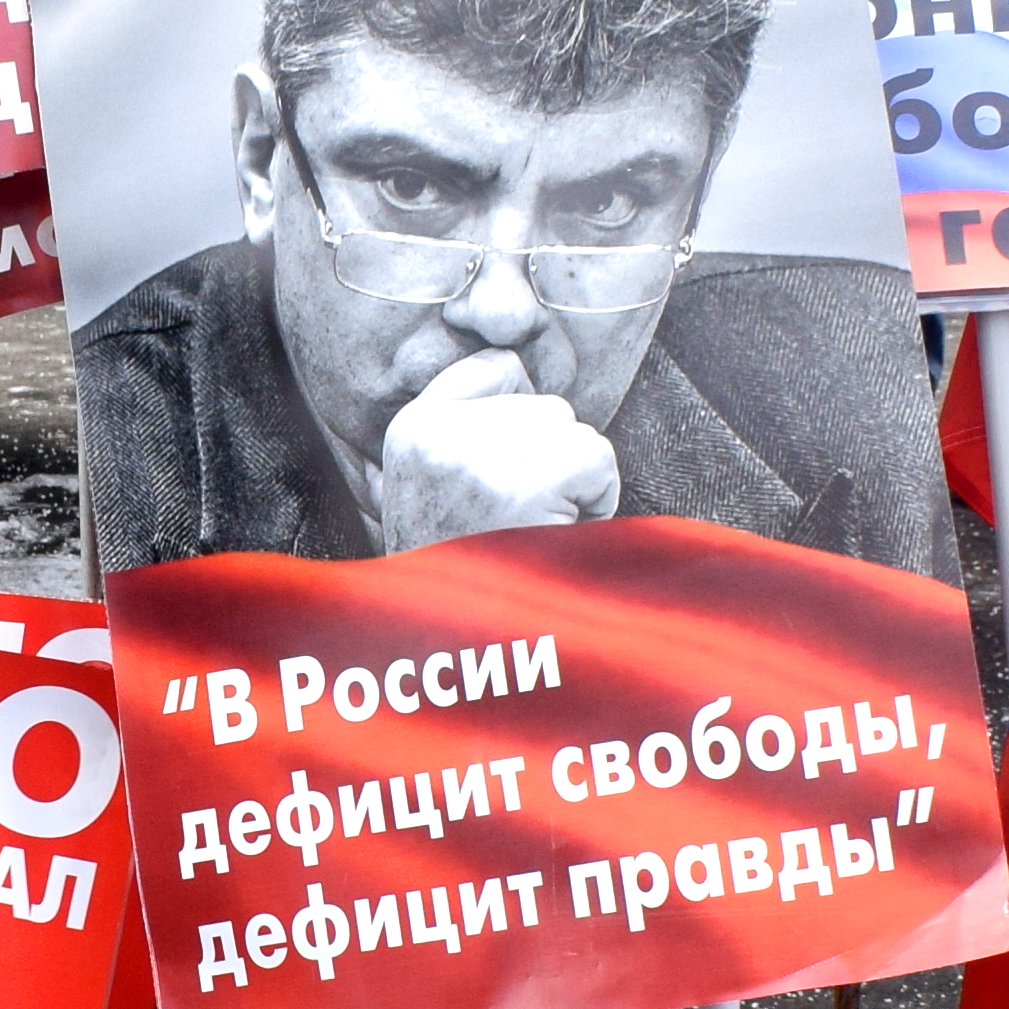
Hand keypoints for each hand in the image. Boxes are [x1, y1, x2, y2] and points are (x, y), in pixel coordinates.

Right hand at [368, 349, 620, 550]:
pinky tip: (559, 534)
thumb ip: (466, 427)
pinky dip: (598, 499)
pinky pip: (597, 458)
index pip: (500, 369)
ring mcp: (477, 457)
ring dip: (575, 483)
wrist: (462, 647)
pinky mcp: (522, 485)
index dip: (524, 423)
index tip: (506, 481)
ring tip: (536, 529)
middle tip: (520, 520)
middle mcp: (436, 434)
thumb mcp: (436, 485)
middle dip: (553, 461)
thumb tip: (515, 361)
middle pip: (547, 405)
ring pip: (577, 431)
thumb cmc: (468, 570)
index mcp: (410, 429)